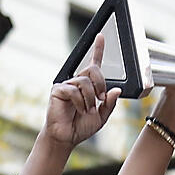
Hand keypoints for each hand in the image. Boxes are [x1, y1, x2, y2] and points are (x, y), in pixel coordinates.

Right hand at [43, 34, 120, 148]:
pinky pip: (73, 90)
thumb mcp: (101, 116)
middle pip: (92, 69)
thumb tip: (116, 90)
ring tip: (87, 110)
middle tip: (101, 98)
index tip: (101, 36)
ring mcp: (66, 85)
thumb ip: (109, 104)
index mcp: (88, 86)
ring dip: (90, 98)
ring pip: (84, 81)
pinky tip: (79, 110)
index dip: (97, 49)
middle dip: (100, 83)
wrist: (67, 138)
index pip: (94, 64)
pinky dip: (79, 102)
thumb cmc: (81, 127)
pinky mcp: (58, 91)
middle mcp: (77, 82)